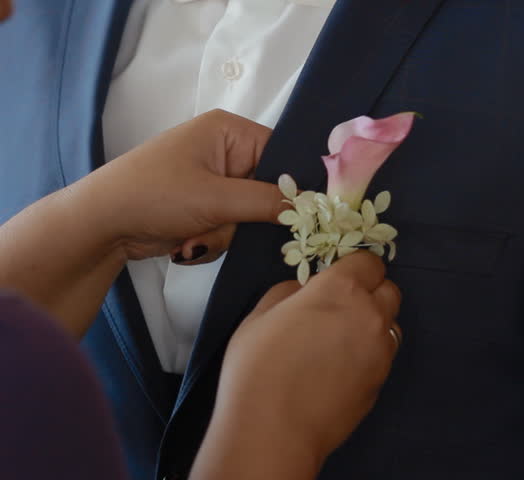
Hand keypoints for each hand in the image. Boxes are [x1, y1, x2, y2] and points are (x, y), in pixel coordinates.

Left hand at [71, 109, 283, 262]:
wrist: (100, 225)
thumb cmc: (155, 195)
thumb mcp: (217, 198)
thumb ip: (269, 202)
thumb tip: (314, 206)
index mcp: (229, 131)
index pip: (282, 153)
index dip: (294, 183)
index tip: (303, 212)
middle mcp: (225, 151)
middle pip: (268, 189)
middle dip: (247, 217)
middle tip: (228, 227)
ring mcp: (214, 181)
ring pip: (250, 214)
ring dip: (227, 233)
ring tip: (195, 235)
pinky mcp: (205, 207)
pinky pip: (231, 226)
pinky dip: (214, 239)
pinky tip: (189, 241)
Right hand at [192, 252, 401, 479]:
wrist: (273, 431)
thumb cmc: (258, 370)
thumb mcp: (260, 316)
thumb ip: (289, 293)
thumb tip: (305, 291)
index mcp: (340, 290)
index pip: (369, 261)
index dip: (355, 267)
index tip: (339, 276)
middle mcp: (369, 314)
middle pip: (388, 289)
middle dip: (370, 291)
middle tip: (341, 306)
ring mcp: (380, 350)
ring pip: (390, 323)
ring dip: (373, 323)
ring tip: (340, 339)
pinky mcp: (381, 380)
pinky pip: (384, 354)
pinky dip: (370, 353)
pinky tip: (341, 367)